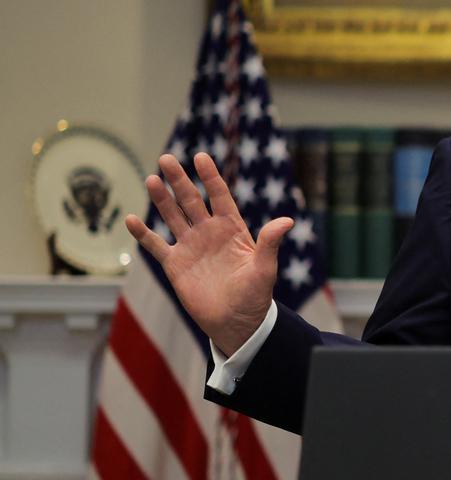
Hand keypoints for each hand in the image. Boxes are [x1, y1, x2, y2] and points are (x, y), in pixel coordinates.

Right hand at [124, 152, 291, 356]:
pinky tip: (132, 219)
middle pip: (191, 200)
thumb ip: (270, 243)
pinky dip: (143, 233)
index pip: (219, 196)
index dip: (210, 177)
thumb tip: (288, 221)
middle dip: (179, 180)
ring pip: (172, 216)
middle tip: (166, 159)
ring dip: (161, 199)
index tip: (201, 157)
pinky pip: (156, 245)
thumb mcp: (265, 268)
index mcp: (232, 229)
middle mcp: (209, 232)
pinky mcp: (175, 264)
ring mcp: (190, 246)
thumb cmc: (255, 295)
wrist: (236, 322)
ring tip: (152, 180)